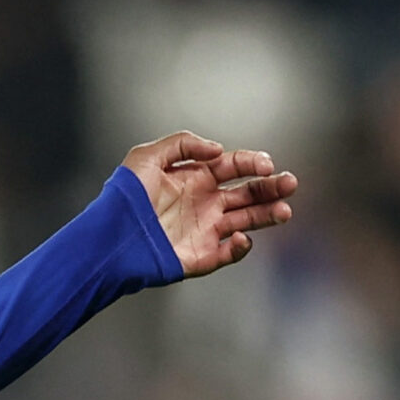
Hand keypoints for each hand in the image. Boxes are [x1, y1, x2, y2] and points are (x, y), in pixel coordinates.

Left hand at [121, 132, 296, 276]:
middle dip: (271, 188)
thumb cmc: (124, 196)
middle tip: (290, 184)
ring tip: (284, 211)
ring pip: (247, 221)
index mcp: (197, 178)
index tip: (267, 165)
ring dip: (267, 215)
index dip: (253, 163)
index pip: (234, 166)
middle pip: (249, 194)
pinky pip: (228, 253)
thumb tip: (218, 149)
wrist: (109, 236)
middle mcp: (206, 203)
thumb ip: (183, 143)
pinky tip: (243, 238)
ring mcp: (206, 230)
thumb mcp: (147, 157)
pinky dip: (240, 248)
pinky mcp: (201, 256)